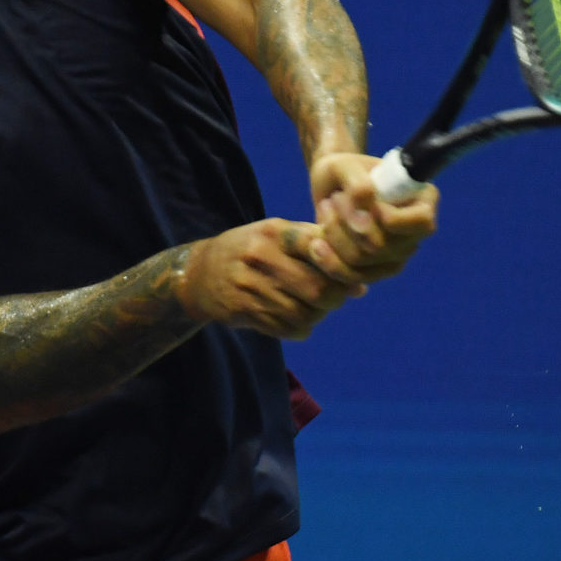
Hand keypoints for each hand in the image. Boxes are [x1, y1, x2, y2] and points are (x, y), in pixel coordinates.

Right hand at [175, 218, 366, 339]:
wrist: (199, 274)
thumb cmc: (249, 249)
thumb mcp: (275, 234)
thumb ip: (316, 251)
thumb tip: (361, 283)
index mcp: (274, 232)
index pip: (319, 246)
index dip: (341, 264)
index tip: (349, 272)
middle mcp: (261, 257)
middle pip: (317, 289)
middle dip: (335, 297)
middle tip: (336, 296)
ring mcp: (250, 286)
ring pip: (305, 313)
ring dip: (318, 314)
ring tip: (314, 306)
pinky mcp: (244, 311)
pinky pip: (287, 328)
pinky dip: (300, 328)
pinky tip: (295, 316)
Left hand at [309, 151, 437, 283]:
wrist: (331, 185)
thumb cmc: (343, 170)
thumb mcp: (345, 165)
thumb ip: (358, 186)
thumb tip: (364, 223)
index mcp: (422, 201)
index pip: (422, 222)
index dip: (393, 218)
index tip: (366, 200)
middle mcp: (414, 233)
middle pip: (383, 245)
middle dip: (348, 221)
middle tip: (333, 199)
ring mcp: (396, 255)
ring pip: (362, 261)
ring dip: (334, 234)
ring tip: (325, 210)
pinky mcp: (374, 271)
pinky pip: (351, 276)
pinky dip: (328, 259)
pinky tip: (316, 243)